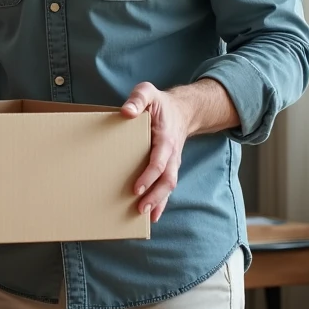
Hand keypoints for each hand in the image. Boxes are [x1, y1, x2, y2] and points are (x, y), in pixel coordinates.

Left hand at [121, 82, 192, 223]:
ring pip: (168, 186)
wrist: (181, 110)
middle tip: (140, 209)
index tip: (136, 187)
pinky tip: (151, 215)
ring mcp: (172, 162)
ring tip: (144, 216)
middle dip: (155, 196)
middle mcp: (172, 154)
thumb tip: (126, 112)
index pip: (159, 161)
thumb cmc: (159, 103)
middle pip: (167, 180)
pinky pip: (166, 186)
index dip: (149, 175)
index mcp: (166, 138)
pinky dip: (161, 202)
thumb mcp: (147, 92)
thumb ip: (138, 99)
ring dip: (158, 202)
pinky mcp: (168, 167)